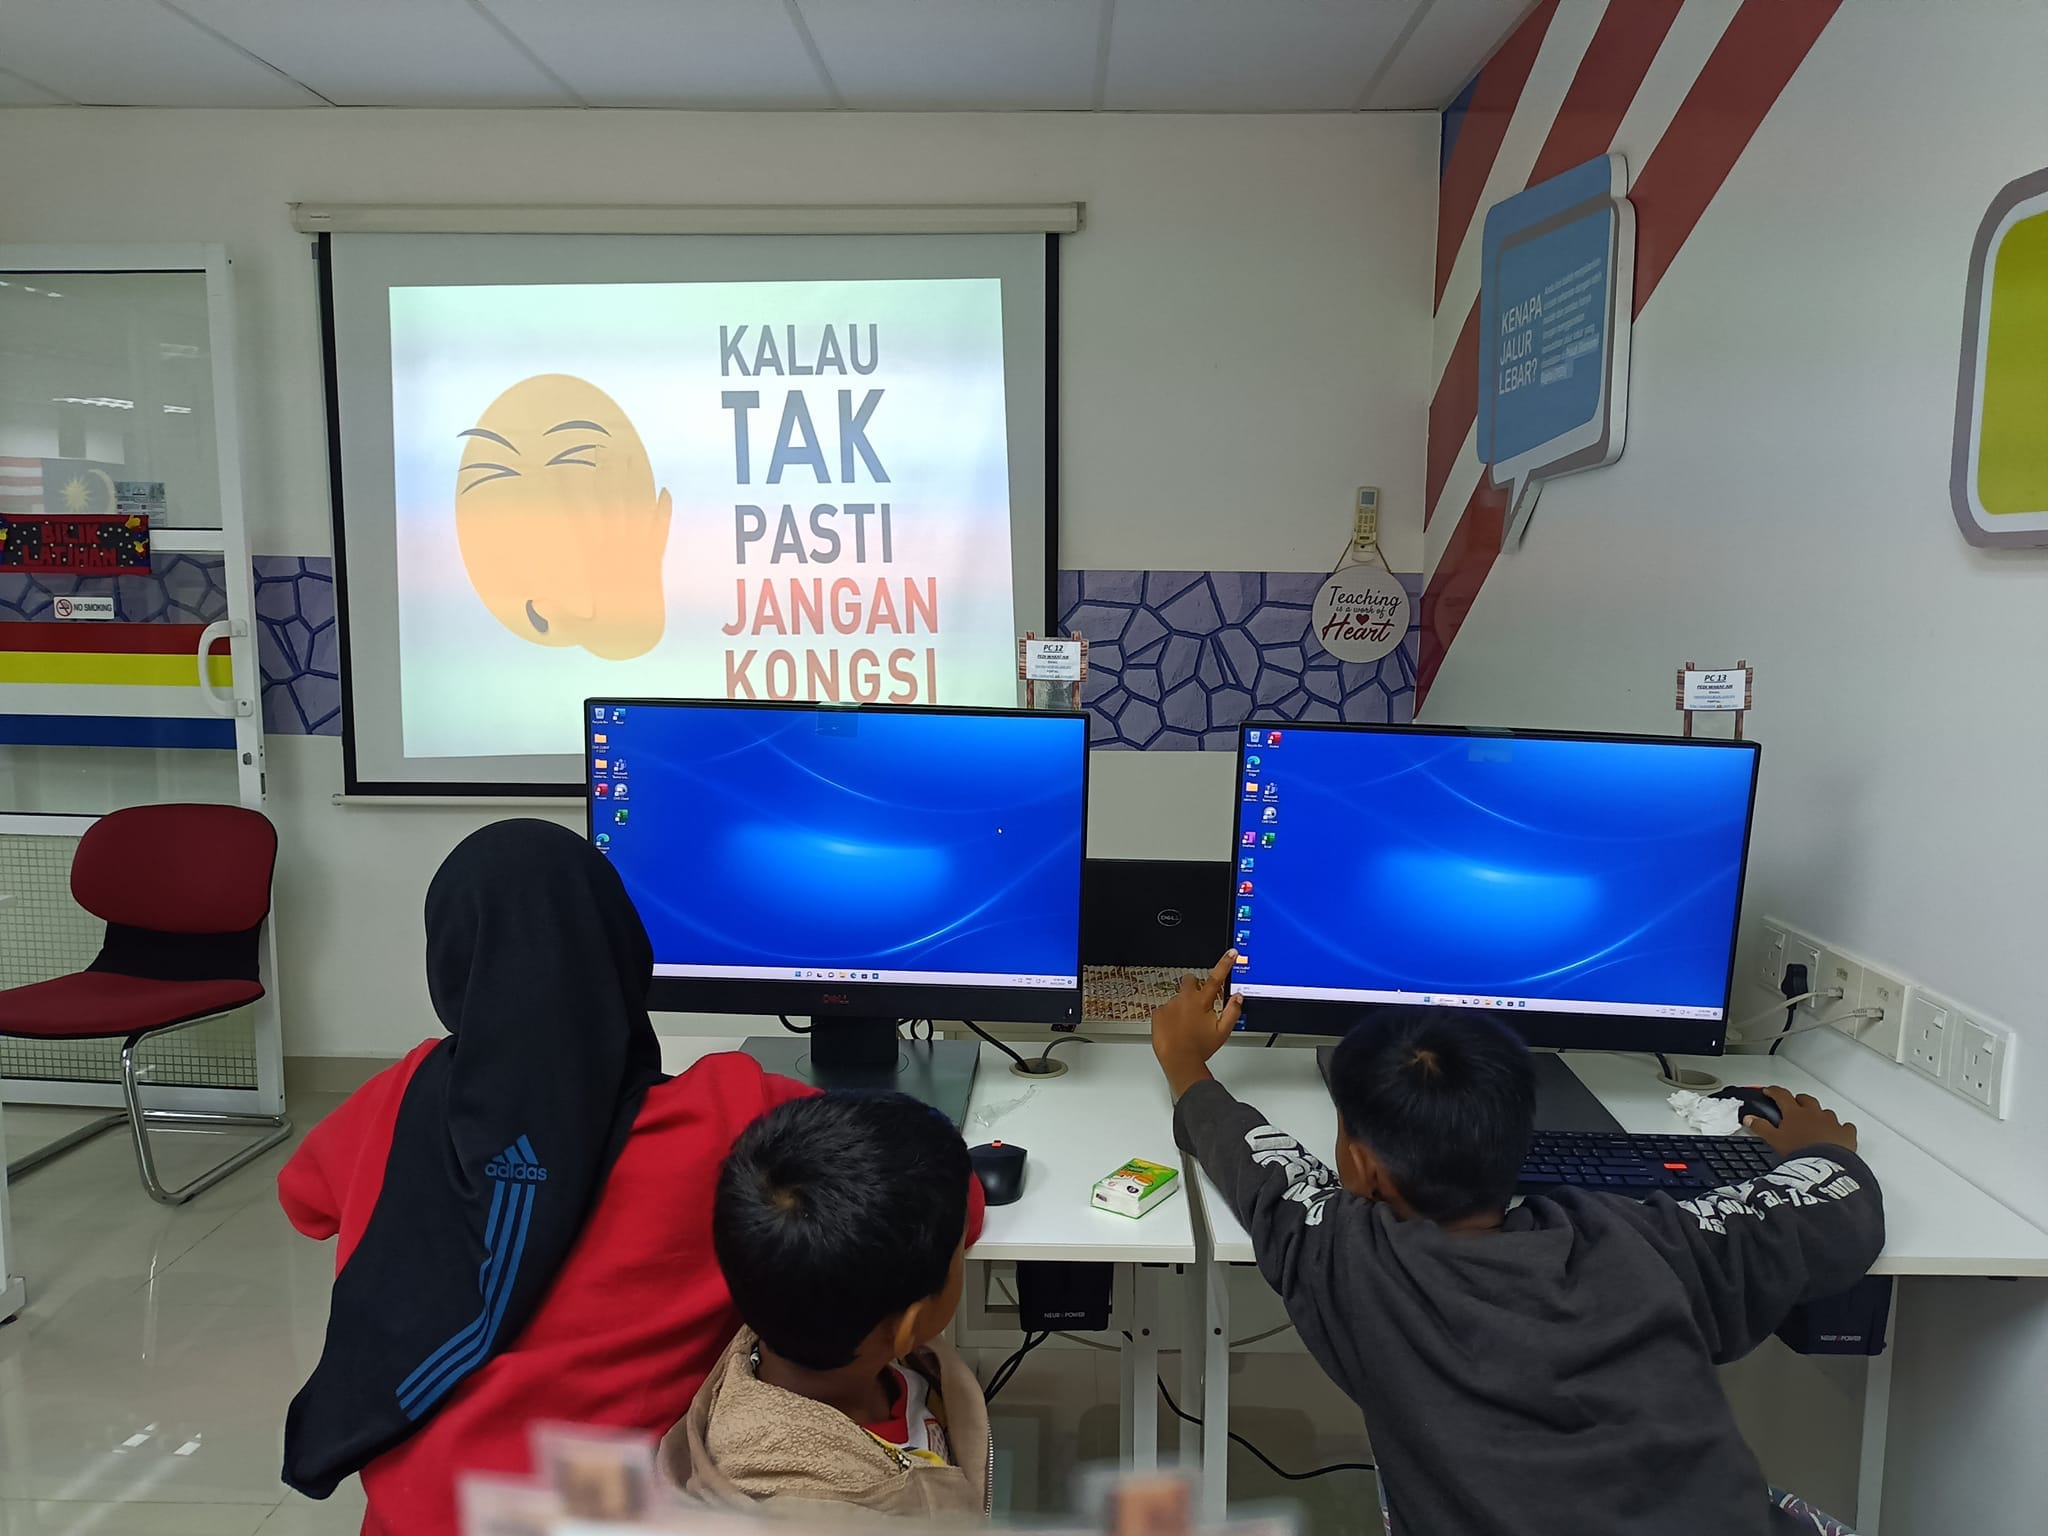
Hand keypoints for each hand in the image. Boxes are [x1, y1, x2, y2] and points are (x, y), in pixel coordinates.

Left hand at [1150, 951, 1242, 1099]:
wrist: (1178, 1059)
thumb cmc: (1200, 1048)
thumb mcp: (1222, 1032)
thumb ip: (1232, 1011)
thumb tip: (1238, 997)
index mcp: (1202, 1002)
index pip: (1217, 977)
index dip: (1225, 963)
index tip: (1231, 953)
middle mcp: (1185, 999)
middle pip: (1190, 980)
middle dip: (1194, 986)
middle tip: (1197, 1002)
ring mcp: (1170, 1004)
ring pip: (1178, 998)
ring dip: (1182, 1005)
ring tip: (1185, 1025)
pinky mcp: (1158, 1012)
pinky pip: (1165, 1009)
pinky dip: (1170, 1016)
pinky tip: (1174, 1028)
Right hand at [1748, 1087, 1857, 1155]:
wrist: (1824, 1165)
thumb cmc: (1799, 1152)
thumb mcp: (1774, 1140)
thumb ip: (1760, 1127)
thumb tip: (1748, 1119)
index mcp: (1795, 1113)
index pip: (1782, 1095)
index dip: (1774, 1092)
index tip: (1769, 1091)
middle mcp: (1814, 1113)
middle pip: (1806, 1100)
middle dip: (1799, 1100)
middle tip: (1794, 1105)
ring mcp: (1832, 1122)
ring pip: (1826, 1112)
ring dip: (1820, 1114)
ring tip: (1816, 1122)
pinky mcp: (1846, 1134)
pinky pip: (1846, 1127)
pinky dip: (1842, 1128)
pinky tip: (1839, 1132)